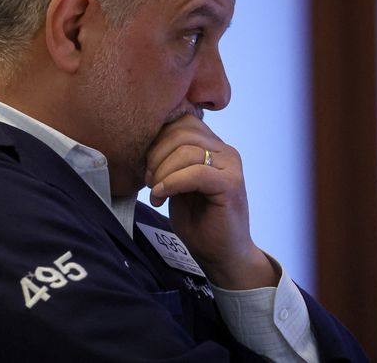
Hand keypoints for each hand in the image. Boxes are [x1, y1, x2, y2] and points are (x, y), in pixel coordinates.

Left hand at [145, 114, 277, 289]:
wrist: (222, 254)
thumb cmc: (198, 221)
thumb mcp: (178, 183)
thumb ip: (170, 160)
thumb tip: (144, 141)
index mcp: (213, 145)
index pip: (182, 121)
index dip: (158, 139)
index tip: (147, 166)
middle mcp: (225, 150)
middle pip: (182, 131)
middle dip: (156, 154)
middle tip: (149, 180)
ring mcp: (231, 165)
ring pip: (187, 151)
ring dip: (162, 171)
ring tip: (156, 192)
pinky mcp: (231, 184)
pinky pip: (196, 172)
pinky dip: (172, 182)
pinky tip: (161, 196)